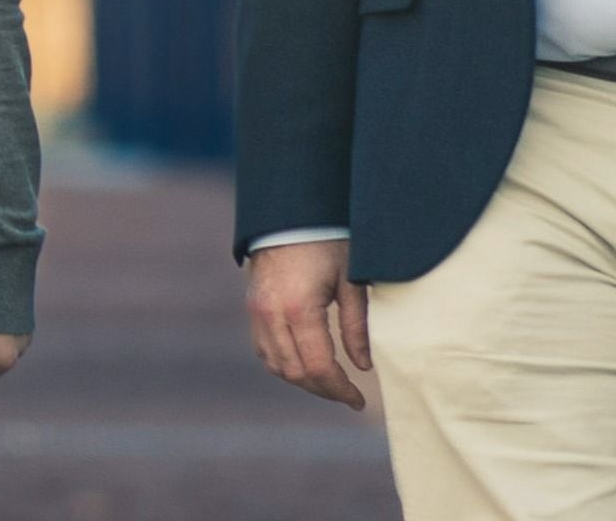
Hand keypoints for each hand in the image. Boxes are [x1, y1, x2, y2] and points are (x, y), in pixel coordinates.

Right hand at [244, 239, 374, 408]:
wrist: (289, 214)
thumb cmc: (327, 242)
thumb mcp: (350, 281)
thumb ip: (356, 326)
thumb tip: (362, 366)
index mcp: (299, 309)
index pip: (319, 367)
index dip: (340, 389)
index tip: (359, 400)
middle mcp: (272, 316)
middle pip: (296, 373)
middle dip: (324, 390)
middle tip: (349, 396)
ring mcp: (257, 314)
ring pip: (276, 366)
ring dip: (303, 380)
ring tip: (330, 383)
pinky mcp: (253, 309)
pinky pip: (264, 351)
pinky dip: (285, 365)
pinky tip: (306, 365)